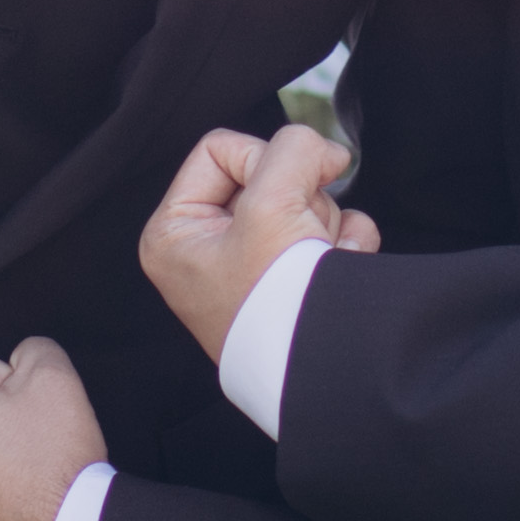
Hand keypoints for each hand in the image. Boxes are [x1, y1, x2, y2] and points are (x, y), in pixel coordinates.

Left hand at [143, 124, 378, 363]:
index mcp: (174, 232)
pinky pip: (328, 229)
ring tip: (317, 263)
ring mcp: (253, 265)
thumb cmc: (275, 300)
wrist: (324, 371)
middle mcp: (207, 248)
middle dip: (297, 199)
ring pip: (302, 200)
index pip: (219, 149)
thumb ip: (293, 149)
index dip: (260, 159)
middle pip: (266, 174)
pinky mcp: (294, 280)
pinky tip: (340, 270)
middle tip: (299, 235)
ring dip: (324, 224)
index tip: (280, 193)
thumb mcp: (273, 203)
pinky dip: (345, 245)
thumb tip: (325, 153)